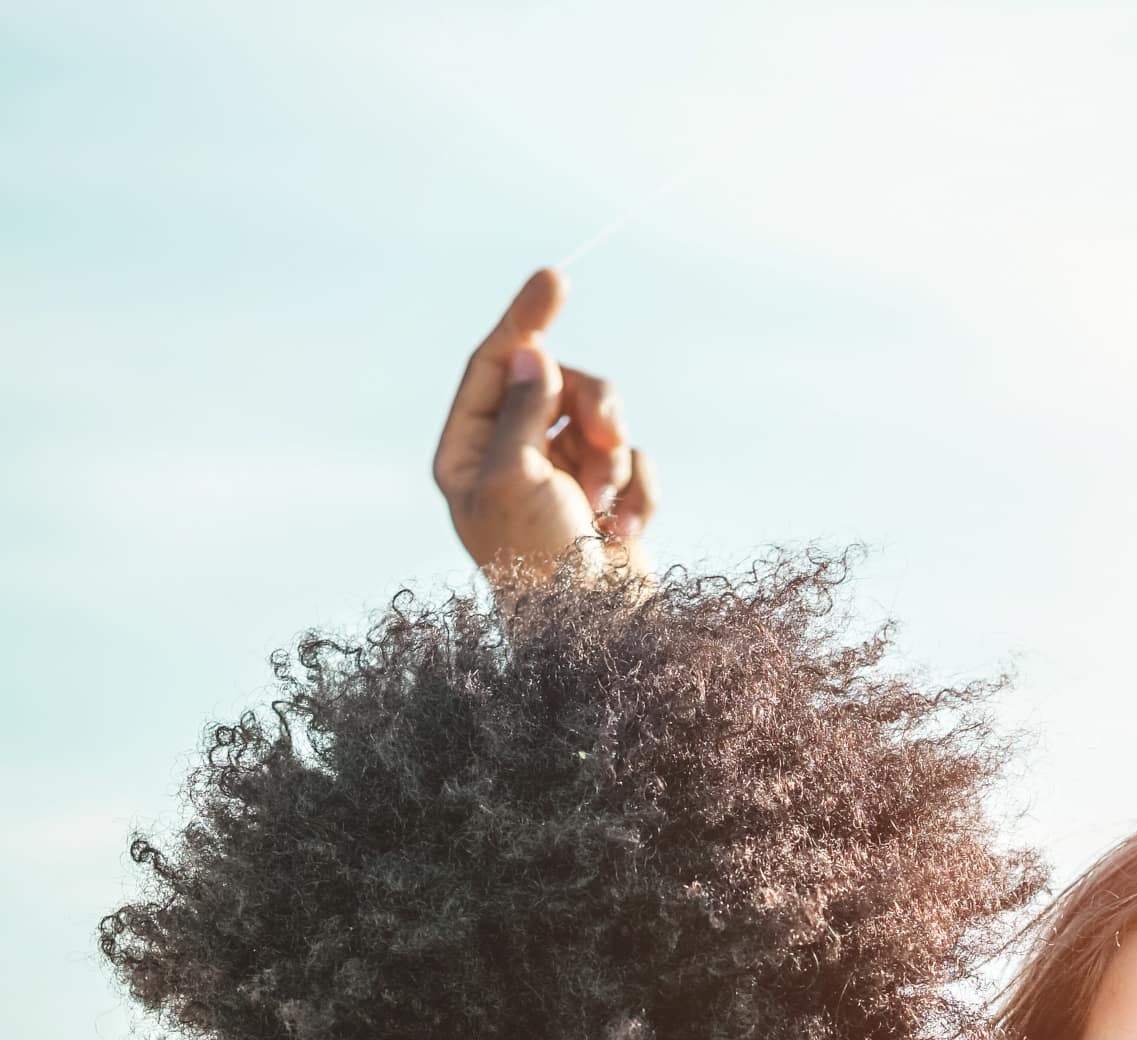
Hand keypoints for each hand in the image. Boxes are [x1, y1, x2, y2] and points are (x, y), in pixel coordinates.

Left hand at [432, 268, 657, 582]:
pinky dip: (638, 491)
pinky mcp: (608, 501)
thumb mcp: (516, 477)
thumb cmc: (539, 564)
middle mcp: (512, 460)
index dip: (525, 321)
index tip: (555, 277)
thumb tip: (533, 355)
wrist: (596, 637)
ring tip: (607, 501)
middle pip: (559, 385)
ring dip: (615, 456)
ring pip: (602, 420)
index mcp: (470, 454)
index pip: (496, 367)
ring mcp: (562, 480)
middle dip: (591, 407)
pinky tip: (625, 532)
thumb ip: (524, 411)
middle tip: (605, 436)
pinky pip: (633, 462)